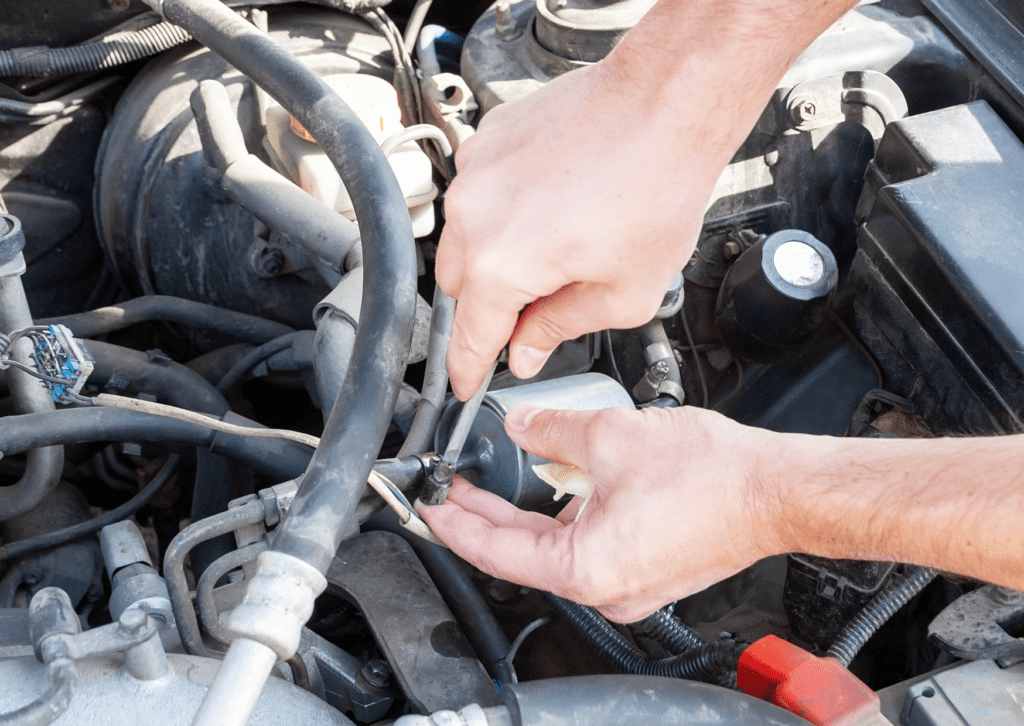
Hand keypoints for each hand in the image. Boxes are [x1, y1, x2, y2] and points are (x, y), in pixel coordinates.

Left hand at [419, 404, 786, 622]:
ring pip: (555, 549)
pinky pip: (587, 548)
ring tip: (493, 483)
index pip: (495, 551)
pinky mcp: (646, 571)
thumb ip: (552, 430)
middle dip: (484, 517)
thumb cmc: (715, 479)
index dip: (455, 523)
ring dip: (525, 516)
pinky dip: (563, 519)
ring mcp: (628, 585)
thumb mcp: (611, 437)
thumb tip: (521, 425)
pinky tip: (554, 488)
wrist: (777, 490)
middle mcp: (604, 590)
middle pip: (522, 552)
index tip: (429, 504)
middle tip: (450, 489)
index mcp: (586, 570)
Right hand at [436, 60, 726, 398]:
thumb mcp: (623, 294)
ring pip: (464, 238)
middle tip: (542, 303)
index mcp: (501, 265)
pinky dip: (503, 209)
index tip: (465, 384)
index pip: (469, 337)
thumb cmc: (657, 187)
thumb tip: (526, 352)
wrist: (666, 103)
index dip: (468, 369)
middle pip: (458, 288)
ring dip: (496, 253)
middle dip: (492, 305)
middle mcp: (473, 215)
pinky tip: (553, 201)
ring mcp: (474, 171)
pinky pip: (478, 193)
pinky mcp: (487, 139)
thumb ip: (560, 329)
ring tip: (560, 239)